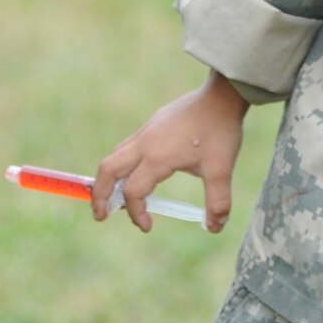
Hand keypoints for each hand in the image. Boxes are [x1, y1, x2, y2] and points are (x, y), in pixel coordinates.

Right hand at [92, 71, 248, 232]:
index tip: (148, 226)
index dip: (136, 214)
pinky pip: (127, 146)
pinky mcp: (153, 124)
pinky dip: (122, 164)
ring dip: (109, 178)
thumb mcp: (222, 169)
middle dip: (100, 195)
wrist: (223, 94)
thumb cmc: (221, 130)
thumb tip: (215, 227)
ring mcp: (147, 131)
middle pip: (107, 171)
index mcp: (157, 157)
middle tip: (102, 215)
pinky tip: (137, 171)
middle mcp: (145, 144)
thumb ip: (218, 201)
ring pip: (114, 156)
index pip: (133, 192)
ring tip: (114, 196)